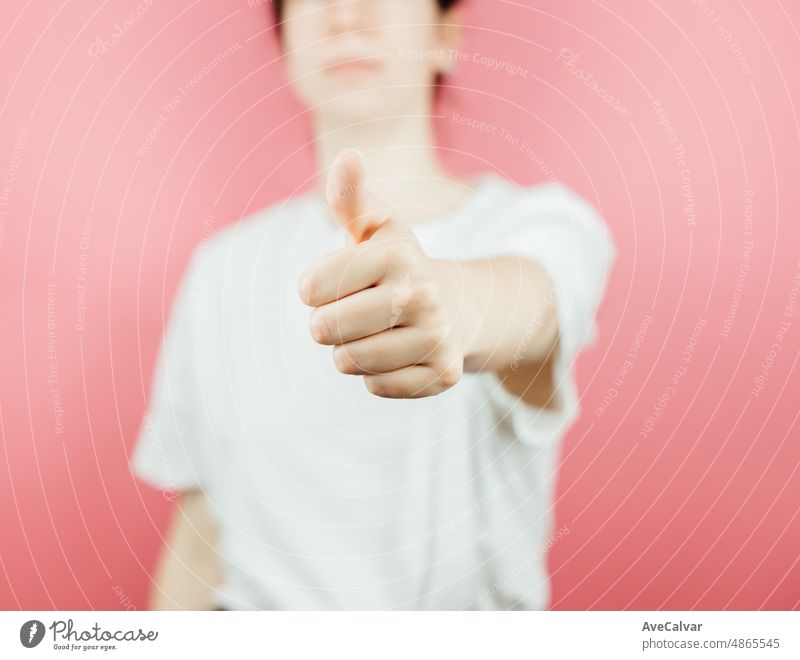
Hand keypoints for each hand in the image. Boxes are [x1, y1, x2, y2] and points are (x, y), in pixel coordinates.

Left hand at [298, 148, 467, 397]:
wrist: (461, 305)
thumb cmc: (399, 266)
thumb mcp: (376, 228)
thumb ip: (350, 197)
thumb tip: (348, 155)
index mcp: (397, 253)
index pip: (311, 288)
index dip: (313, 289)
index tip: (332, 283)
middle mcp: (423, 293)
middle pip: (326, 328)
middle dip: (327, 324)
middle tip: (352, 312)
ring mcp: (437, 336)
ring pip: (349, 361)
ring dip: (350, 351)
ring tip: (375, 333)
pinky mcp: (444, 375)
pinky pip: (377, 387)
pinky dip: (377, 376)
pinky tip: (398, 354)